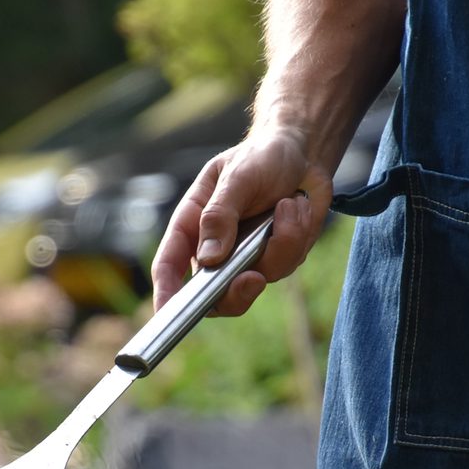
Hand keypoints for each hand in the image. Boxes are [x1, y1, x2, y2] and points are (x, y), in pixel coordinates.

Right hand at [151, 130, 332, 315]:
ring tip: (289, 204)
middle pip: (213, 295)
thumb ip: (220, 215)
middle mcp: (215, 248)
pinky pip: (287, 265)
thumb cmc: (260, 157)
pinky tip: (297, 207)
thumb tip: (209, 258)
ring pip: (258, 279)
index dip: (165, 294)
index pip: (169, 266)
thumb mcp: (236, 177)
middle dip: (235, 293)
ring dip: (280, 243)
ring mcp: (246, 257)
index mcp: (192, 226)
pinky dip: (297, 236)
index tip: (167, 314)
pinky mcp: (276, 258)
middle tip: (252, 278)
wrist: (303, 154)